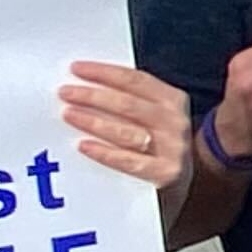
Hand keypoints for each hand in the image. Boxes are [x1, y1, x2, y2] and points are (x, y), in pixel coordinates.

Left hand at [60, 64, 191, 190]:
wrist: (186, 183)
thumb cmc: (159, 144)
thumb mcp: (155, 116)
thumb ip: (130, 99)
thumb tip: (87, 84)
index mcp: (173, 100)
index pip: (135, 80)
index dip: (104, 72)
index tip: (76, 69)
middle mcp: (175, 122)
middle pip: (128, 104)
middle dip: (93, 96)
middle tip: (65, 93)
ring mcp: (172, 149)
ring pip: (126, 132)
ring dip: (94, 122)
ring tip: (68, 115)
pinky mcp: (165, 174)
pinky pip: (129, 161)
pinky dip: (104, 153)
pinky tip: (83, 146)